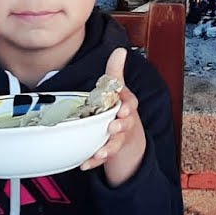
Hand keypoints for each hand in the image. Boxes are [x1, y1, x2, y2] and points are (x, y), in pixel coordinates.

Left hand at [80, 48, 147, 186]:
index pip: (129, 102)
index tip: (123, 107)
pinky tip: (84, 164)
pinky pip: (102, 158)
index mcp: (126, 106)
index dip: (126, 104)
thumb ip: (116, 72)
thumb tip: (120, 50)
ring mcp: (118, 138)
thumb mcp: (118, 90)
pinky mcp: (109, 151)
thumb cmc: (120, 110)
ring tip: (99, 152)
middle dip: (119, 126)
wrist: (130, 139)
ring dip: (107, 147)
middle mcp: (125, 122)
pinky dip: (93, 161)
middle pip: (125, 124)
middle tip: (112, 127)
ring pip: (115, 143)